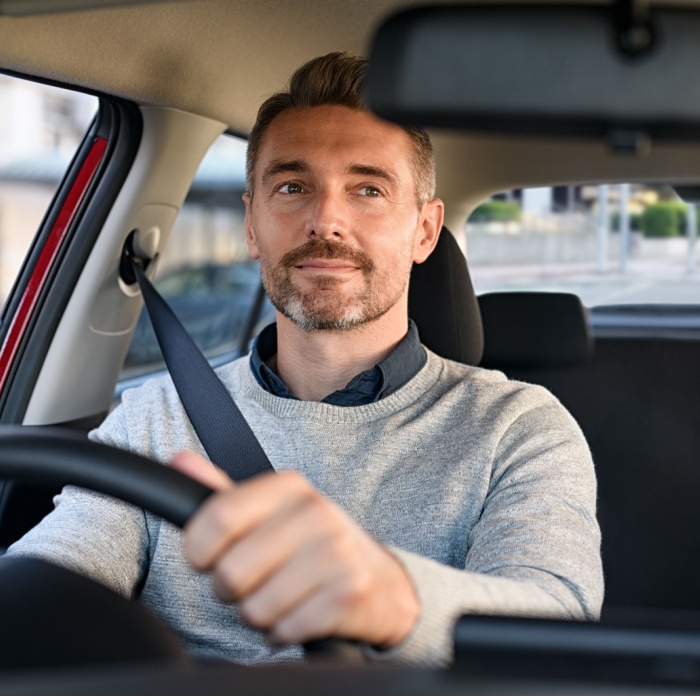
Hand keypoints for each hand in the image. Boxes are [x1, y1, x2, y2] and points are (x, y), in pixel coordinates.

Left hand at [169, 450, 419, 647]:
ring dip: (259, 614)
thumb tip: (179, 459)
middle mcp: (316, 512)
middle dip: (230, 590)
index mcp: (290, 486)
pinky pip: (283, 630)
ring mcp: (335, 552)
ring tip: (282, 596)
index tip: (206, 558)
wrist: (381, 582)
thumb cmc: (312, 544)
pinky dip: (284, 631)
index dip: (197, 550)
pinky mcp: (347, 594)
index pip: (216, 517)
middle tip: (254, 581)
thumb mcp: (271, 511)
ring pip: (254, 608)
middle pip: (230, 571)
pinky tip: (301, 612)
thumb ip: (222, 491)